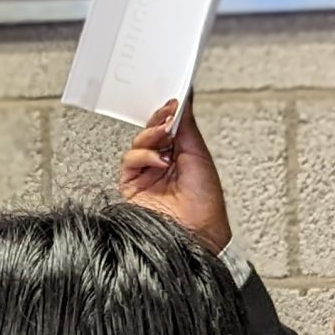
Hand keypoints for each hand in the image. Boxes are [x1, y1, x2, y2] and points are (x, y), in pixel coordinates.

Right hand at [119, 98, 230, 253]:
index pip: (168, 127)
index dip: (169, 113)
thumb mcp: (200, 156)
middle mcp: (161, 164)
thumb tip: (185, 101)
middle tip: (168, 116)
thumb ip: (187, 127)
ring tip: (165, 138)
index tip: (175, 101)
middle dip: (158, 121)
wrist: (196, 234)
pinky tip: (158, 161)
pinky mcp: (132, 187)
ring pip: (137, 144)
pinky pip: (129, 161)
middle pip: (150, 133)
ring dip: (151, 137)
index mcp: (180, 156)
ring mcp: (146, 176)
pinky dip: (142, 156)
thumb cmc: (205, 205)